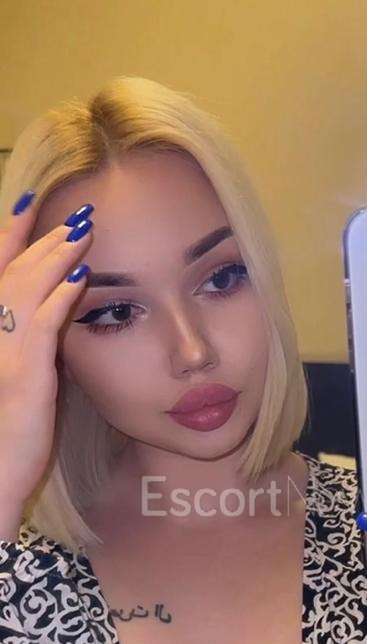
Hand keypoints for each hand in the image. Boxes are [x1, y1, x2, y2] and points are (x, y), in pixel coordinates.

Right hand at [0, 190, 92, 512]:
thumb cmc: (7, 437)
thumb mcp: (17, 383)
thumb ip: (28, 349)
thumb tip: (51, 320)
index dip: (8, 238)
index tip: (28, 207)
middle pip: (12, 273)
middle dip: (41, 240)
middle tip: (73, 214)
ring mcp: (2, 353)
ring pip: (26, 289)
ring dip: (54, 256)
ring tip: (80, 231)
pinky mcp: (23, 374)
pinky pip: (43, 325)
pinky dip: (60, 296)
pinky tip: (81, 276)